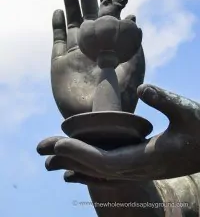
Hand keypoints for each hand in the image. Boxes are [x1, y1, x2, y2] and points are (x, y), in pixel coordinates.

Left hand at [37, 84, 199, 183]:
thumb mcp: (188, 112)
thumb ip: (166, 100)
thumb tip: (144, 88)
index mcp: (150, 157)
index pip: (107, 161)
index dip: (82, 154)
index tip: (59, 144)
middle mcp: (141, 168)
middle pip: (97, 168)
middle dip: (69, 158)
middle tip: (42, 147)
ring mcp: (140, 169)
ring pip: (100, 172)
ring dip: (75, 163)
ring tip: (51, 158)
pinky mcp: (140, 164)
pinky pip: (108, 171)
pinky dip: (88, 169)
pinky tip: (74, 169)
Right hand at [51, 0, 144, 118]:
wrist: (97, 118)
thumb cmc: (120, 96)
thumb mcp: (134, 67)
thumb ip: (134, 42)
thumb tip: (133, 17)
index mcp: (110, 45)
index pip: (107, 16)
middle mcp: (92, 46)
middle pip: (88, 13)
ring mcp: (75, 53)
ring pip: (72, 22)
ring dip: (71, 2)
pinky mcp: (59, 62)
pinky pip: (57, 39)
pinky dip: (57, 25)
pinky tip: (59, 11)